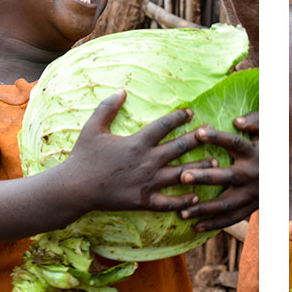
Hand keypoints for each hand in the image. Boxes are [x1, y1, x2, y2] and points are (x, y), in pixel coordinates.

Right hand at [66, 89, 213, 212]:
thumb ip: (107, 108)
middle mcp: (147, 161)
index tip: (190, 113)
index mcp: (137, 142)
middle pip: (179, 147)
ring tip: (216, 163)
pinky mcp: (144, 201)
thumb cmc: (83, 157)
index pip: (164, 125)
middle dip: (197, 139)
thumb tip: (122, 90)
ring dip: (199, 168)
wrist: (75, 188)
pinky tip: (197, 197)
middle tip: (212, 133)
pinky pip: (169, 202)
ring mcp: (147, 182)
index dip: (179, 117)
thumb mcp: (93, 128)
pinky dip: (184, 200)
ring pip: (181, 174)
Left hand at [178, 111, 258, 231]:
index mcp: (253, 153)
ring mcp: (250, 195)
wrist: (288, 178)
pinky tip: (194, 227)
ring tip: (181, 211)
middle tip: (182, 176)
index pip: (234, 143)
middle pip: (226, 176)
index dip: (218, 137)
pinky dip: (213, 224)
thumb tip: (237, 121)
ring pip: (225, 204)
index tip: (199, 132)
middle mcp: (251, 174)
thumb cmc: (267, 149)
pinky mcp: (249, 209)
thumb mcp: (266, 132)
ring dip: (203, 208)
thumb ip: (254, 121)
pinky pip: (230, 219)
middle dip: (204, 177)